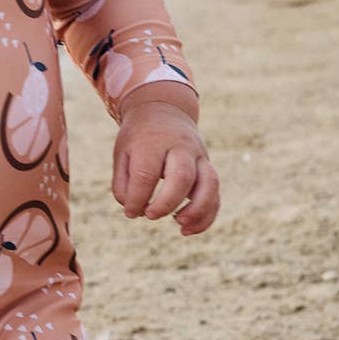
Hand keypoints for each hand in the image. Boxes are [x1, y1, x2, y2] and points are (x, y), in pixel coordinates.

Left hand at [112, 100, 219, 234]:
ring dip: (197, 210)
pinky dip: (207, 215)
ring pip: (209, 183)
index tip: (130, 212)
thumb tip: (134, 211)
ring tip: (180, 226)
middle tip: (150, 216)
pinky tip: (189, 229)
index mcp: (153, 142)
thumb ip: (123, 184)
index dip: (137, 199)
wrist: (164, 110)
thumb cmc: (139, 138)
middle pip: (182, 177)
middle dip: (167, 203)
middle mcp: (180, 147)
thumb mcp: (122, 153)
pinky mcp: (208, 167)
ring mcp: (199, 156)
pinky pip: (216, 193)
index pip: (146, 174)